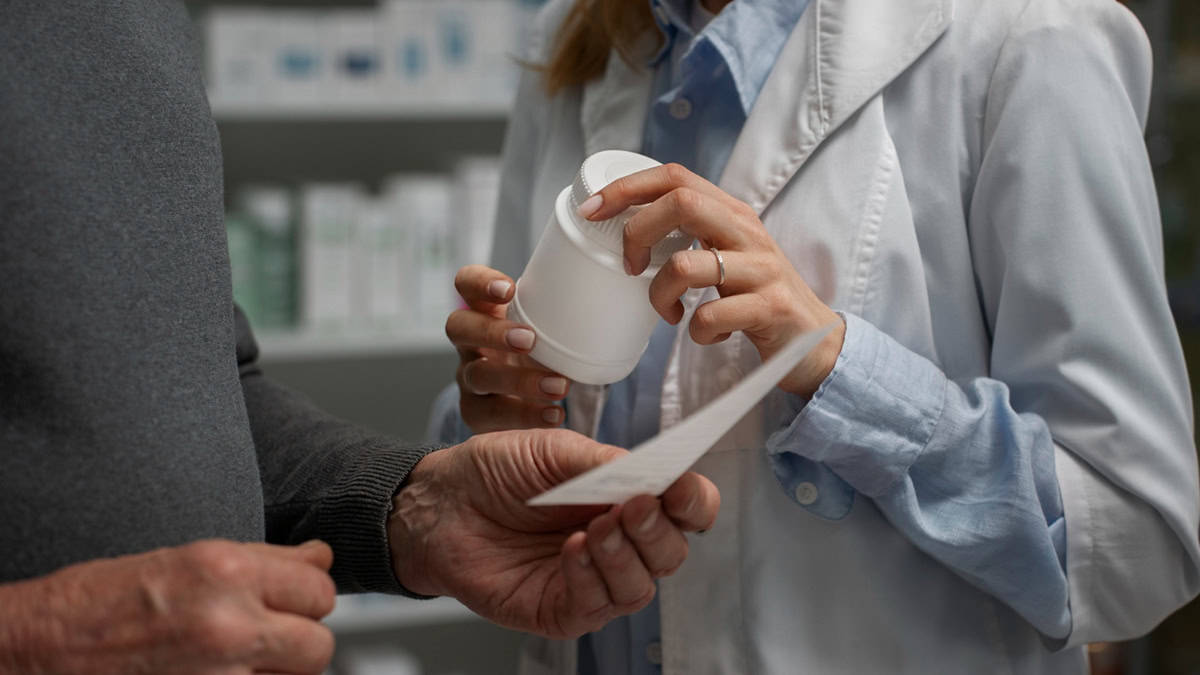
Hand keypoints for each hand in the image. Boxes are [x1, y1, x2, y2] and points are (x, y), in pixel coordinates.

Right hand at [0, 540, 335, 674]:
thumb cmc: (97, 603)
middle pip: (319, 639)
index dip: (307, 593)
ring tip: (240, 659)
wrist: (37, 651)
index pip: (319, 584)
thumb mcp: (186, 559)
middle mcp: (229, 623)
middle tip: (271, 633)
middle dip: (300, 635)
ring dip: (280, 669)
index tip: (296, 597)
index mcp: (226, 571)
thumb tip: (318, 558)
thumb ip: (262, 562)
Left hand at [389, 428, 718, 638]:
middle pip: (671, 552)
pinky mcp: (562, 611)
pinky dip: (589, 577)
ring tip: (596, 528)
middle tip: (632, 506)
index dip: (693, 501)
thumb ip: (605, 462)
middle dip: (658, 529)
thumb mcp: (554, 450)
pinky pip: (595, 606)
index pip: (686, 509)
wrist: (440, 501)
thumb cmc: (496, 471)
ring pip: (641, 586)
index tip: (679, 487)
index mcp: (628, 498)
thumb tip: (652, 473)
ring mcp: (593, 580)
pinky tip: (571, 550)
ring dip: (625, 556)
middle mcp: (620, 543)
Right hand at [446, 264, 571, 432]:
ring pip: (477, 375)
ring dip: (518, 380)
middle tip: (530, 340)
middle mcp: (469, 342)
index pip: (466, 283)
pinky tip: (554, 415)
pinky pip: (490, 414)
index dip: (479, 282)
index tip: (510, 289)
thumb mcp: (547, 326)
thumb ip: (568, 309)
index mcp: (485, 310)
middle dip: (492, 332)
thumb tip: (624, 291)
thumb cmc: (543, 349)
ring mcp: (468, 377)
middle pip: (459, 327)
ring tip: (558, 386)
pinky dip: (525, 415)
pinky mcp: (474, 411)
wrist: (528, 397)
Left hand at [579, 163, 845, 397]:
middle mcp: (748, 231)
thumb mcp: (725, 253)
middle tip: (632, 268)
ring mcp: (762, 269)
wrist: (814, 341)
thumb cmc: (754, 297)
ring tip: (669, 312)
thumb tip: (622, 228)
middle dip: (638, 234)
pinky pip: (710, 316)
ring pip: (687, 265)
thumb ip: (688, 233)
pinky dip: (697, 331)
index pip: (675, 177)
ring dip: (660, 294)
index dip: (626, 188)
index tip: (590, 212)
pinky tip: (708, 333)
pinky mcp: (770, 308)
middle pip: (681, 204)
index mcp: (730, 212)